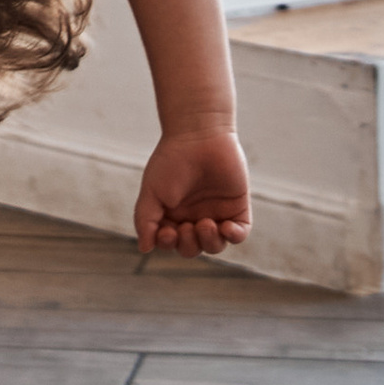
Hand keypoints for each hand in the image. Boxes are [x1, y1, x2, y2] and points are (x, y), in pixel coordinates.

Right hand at [136, 129, 251, 259]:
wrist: (199, 135)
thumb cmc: (172, 161)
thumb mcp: (151, 192)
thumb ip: (145, 221)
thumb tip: (144, 249)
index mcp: (172, 214)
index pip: (171, 243)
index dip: (169, 244)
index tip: (166, 231)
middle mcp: (194, 217)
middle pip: (193, 248)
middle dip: (189, 244)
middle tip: (187, 226)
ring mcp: (217, 213)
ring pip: (215, 245)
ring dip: (210, 242)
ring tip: (205, 224)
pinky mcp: (237, 208)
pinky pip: (239, 234)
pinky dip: (233, 236)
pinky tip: (225, 227)